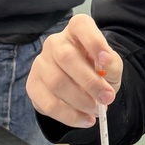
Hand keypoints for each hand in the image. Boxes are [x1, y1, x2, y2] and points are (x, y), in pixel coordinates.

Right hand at [26, 13, 122, 127]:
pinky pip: (48, 104)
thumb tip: (105, 65)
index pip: (81, 25)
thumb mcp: (112, 66)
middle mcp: (55, 43)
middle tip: (107, 98)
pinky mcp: (33, 86)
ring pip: (56, 82)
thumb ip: (112, 65)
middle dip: (90, 82)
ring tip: (97, 111)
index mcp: (76, 30)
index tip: (106, 60)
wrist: (83, 86)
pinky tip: (85, 119)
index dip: (94, 41)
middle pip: (66, 58)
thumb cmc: (97, 70)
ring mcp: (40, 63)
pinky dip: (69, 115)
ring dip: (80, 101)